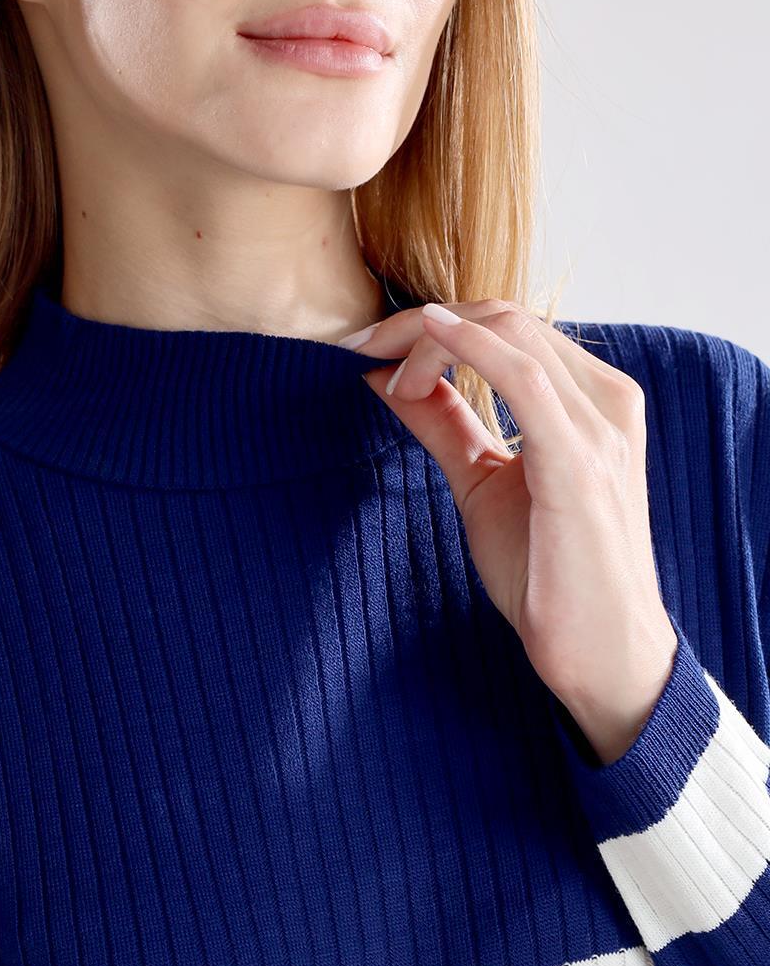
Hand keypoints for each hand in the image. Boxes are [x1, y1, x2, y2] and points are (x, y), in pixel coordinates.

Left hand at [344, 299, 678, 764]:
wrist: (598, 649)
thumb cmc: (550, 577)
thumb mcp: (483, 486)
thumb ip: (447, 428)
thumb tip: (387, 381)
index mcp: (588, 400)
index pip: (508, 326)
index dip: (432, 325)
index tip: (370, 348)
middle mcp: (604, 400)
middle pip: (506, 316)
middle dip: (422, 324)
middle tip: (362, 350)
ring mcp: (598, 426)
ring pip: (512, 331)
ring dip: (431, 338)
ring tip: (382, 367)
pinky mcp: (580, 460)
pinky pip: (524, 378)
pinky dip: (470, 348)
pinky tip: (426, 343)